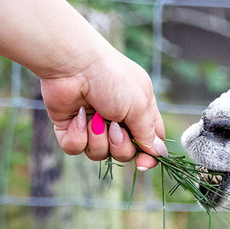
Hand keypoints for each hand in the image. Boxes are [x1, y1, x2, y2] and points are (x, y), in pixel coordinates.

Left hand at [40, 48, 166, 169]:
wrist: (74, 65)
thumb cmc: (113, 79)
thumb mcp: (140, 106)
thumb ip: (148, 134)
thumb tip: (159, 153)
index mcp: (139, 112)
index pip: (149, 142)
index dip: (147, 156)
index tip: (143, 163)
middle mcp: (117, 120)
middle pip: (124, 153)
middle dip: (120, 145)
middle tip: (115, 126)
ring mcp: (93, 125)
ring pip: (99, 154)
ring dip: (98, 139)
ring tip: (95, 117)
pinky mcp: (70, 127)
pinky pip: (75, 148)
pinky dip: (77, 135)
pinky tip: (77, 117)